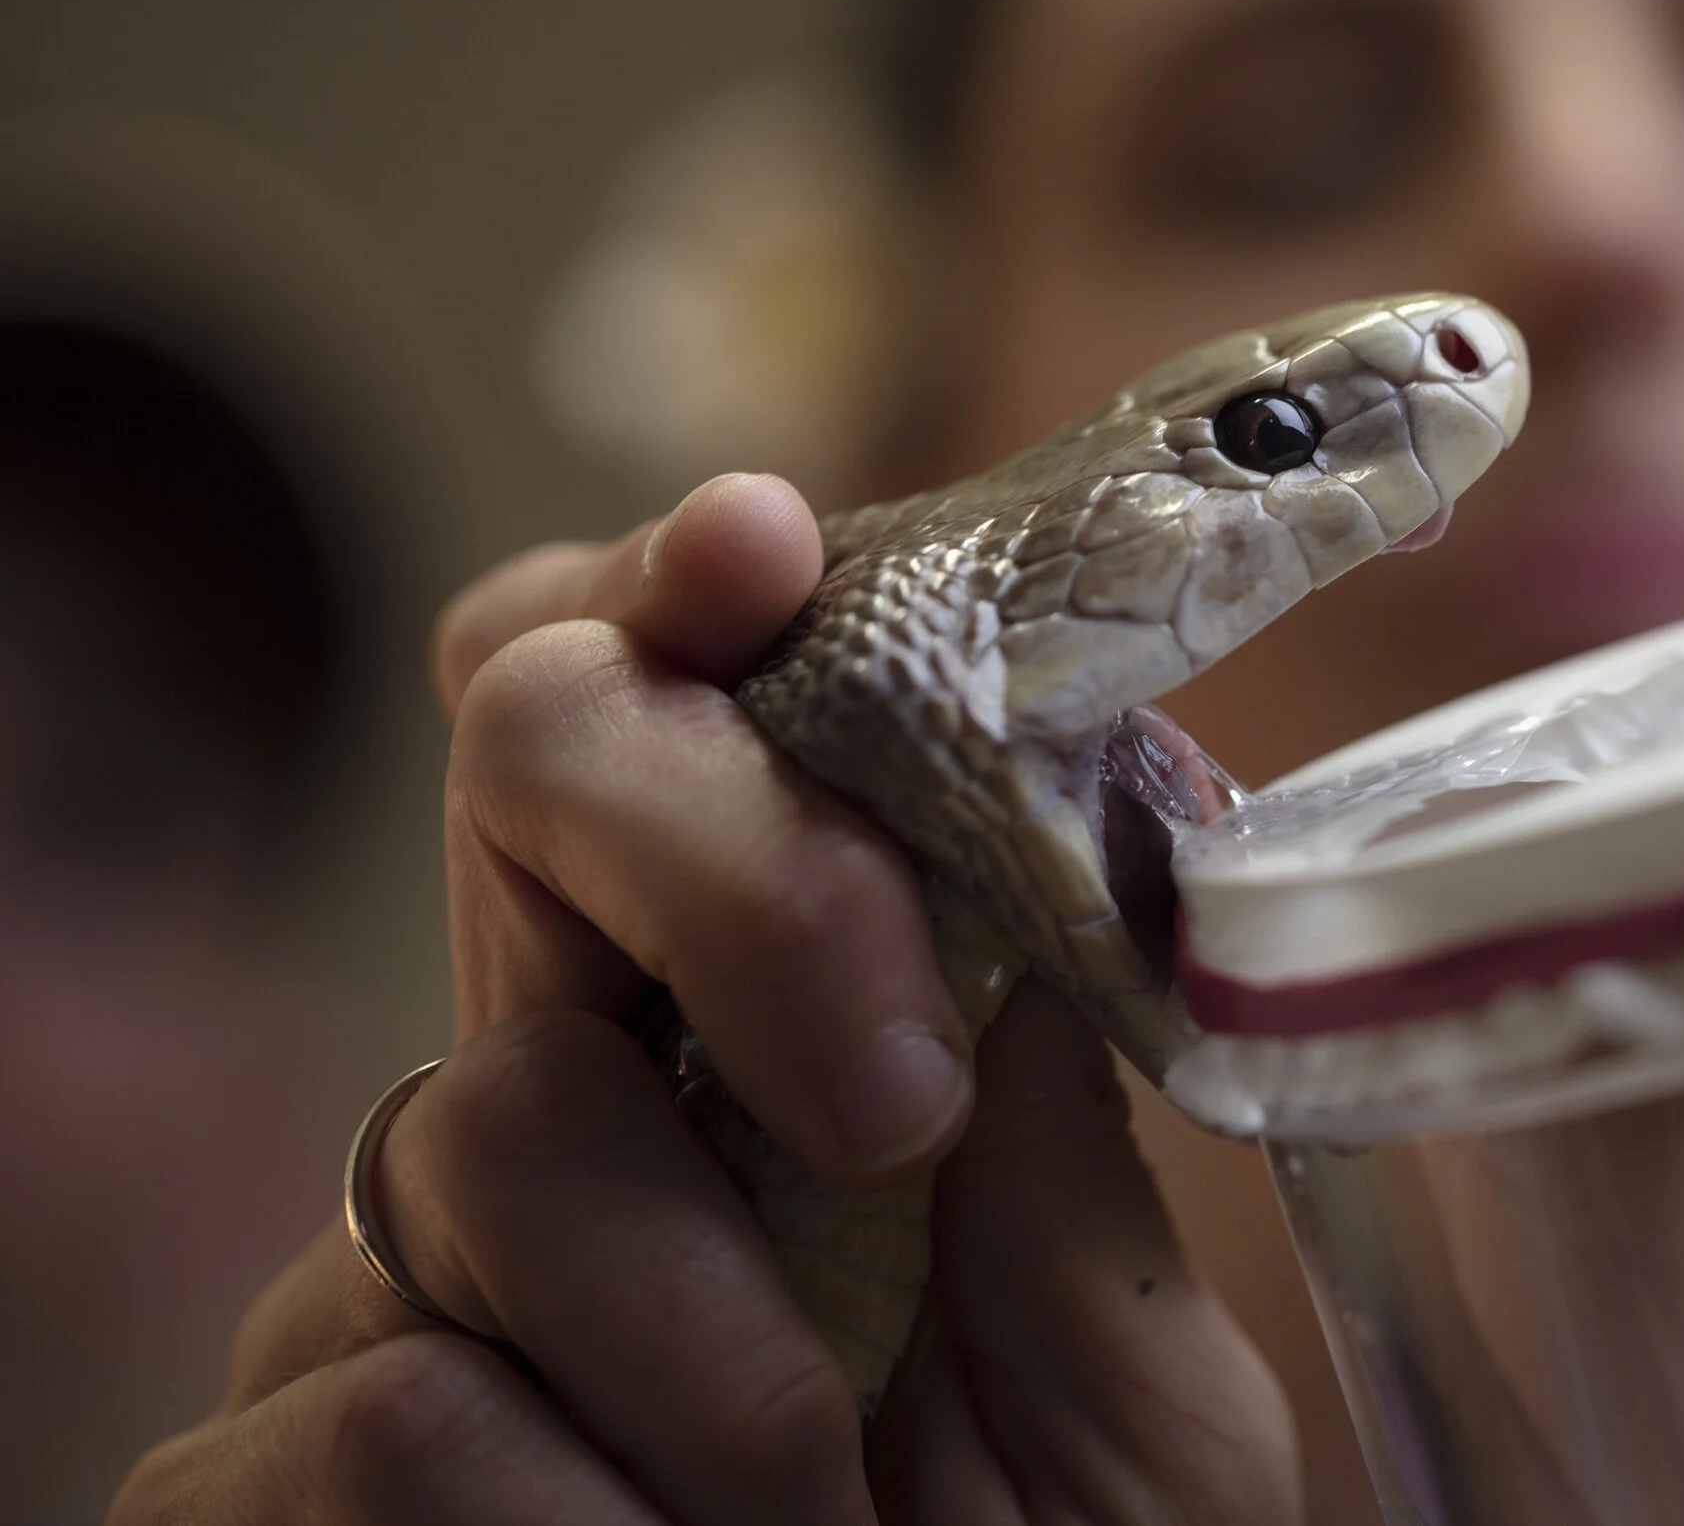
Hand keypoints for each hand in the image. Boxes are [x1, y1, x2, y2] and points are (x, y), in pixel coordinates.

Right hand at [110, 474, 1299, 1524]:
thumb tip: (1046, 855)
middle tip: (896, 1091)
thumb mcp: (1136, 1413)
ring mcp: (381, 1291)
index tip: (765, 550)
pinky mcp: (247, 1490)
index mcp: (765, 1058)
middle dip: (742, 878)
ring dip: (722, 1359)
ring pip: (488, 1130)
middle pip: (533, 777)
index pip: (665, 728)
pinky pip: (384, 1407)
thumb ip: (1072, 1163)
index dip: (679, 598)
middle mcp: (552, 1113)